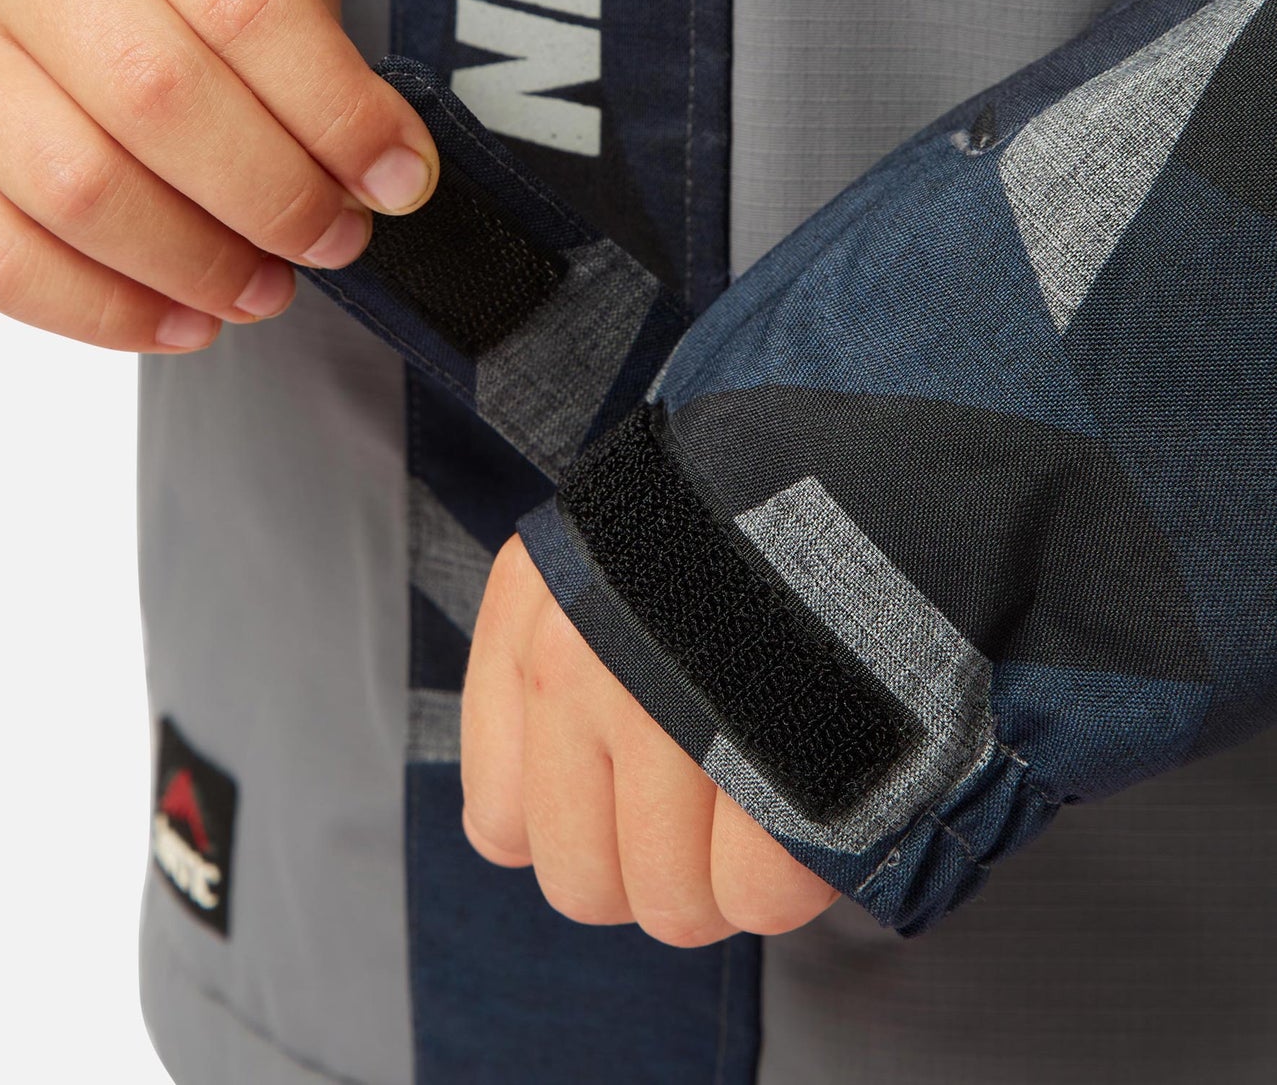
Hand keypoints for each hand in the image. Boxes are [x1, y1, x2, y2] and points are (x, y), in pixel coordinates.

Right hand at [0, 0, 437, 351]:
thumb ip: (319, 43)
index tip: (399, 184)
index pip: (249, 6)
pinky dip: (103, 313)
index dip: (340, 116)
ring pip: (77, 192)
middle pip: (160, 102)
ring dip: (197, 268)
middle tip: (331, 243)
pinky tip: (179, 319)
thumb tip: (376, 175)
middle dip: (275, 200)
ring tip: (263, 290)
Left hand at [462, 536, 840, 946]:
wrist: (851, 447)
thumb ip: (536, 682)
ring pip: (676, 906)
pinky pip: (764, 897)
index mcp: (530, 626)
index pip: (501, 826)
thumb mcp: (597, 557)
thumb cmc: (727, 514)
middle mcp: (579, 671)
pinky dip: (801, 872)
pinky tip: (820, 791)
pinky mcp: (771, 755)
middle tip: (712, 816)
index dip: (575, 831)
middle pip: (586, 886)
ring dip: (729, 880)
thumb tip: (510, 835)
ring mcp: (671, 713)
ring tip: (771, 797)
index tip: (630, 803)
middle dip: (654, 872)